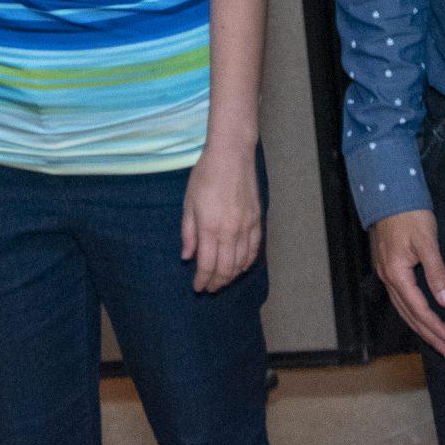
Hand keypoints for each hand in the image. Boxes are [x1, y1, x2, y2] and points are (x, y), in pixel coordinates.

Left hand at [181, 146, 261, 292]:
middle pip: (225, 269)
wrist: (232, 155)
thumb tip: (187, 257)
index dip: (202, 280)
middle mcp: (230, 231)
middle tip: (208, 288)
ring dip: (231, 276)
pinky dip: (246, 263)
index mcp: (210, 227)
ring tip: (222, 281)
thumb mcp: (189, 202)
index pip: (207, 264)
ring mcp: (246, 227)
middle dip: (216, 283)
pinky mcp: (257, 220)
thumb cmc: (205, 175)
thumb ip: (188, 232)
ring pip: (241, 263)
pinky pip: (254, 250)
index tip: (197, 288)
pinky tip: (240, 267)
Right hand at [370, 210, 444, 361]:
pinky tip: (423, 319)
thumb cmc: (409, 214)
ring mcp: (386, 274)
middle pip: (410, 316)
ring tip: (440, 343)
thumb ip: (437, 272)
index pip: (419, 310)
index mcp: (396, 274)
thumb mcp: (427, 241)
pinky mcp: (389, 268)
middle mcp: (388, 278)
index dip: (437, 328)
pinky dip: (414, 314)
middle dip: (431, 337)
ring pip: (404, 310)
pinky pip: (401, 300)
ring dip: (422, 329)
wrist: (389, 193)